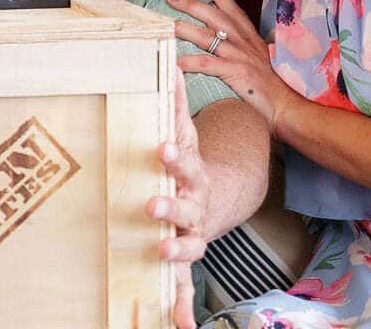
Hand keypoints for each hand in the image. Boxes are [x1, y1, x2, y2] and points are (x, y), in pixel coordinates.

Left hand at [146, 68, 212, 328]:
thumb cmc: (190, 161)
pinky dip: (183, 305)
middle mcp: (195, 202)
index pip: (184, 160)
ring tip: (161, 250)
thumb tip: (169, 67)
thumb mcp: (185, 133)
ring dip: (175, 249)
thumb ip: (175, 105)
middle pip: (185, 203)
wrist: (218, 195)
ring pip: (187, 243)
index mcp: (192, 171)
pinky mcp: (186, 254)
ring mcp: (193, 231)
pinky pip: (185, 283)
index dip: (174, 154)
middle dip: (170, 205)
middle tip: (151, 204)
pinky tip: (182, 325)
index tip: (162, 147)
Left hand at [169, 0, 298, 132]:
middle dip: (192, 4)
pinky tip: (174, 61)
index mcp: (251, 37)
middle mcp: (244, 42)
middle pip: (215, 16)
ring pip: (207, 36)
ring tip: (168, 24)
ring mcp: (239, 56)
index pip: (234, 10)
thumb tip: (229, 42)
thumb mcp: (260, 59)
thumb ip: (246, 48)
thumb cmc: (271, 86)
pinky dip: (188, 62)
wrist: (285, 105)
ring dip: (185, 28)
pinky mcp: (234, 72)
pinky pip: (206, 64)